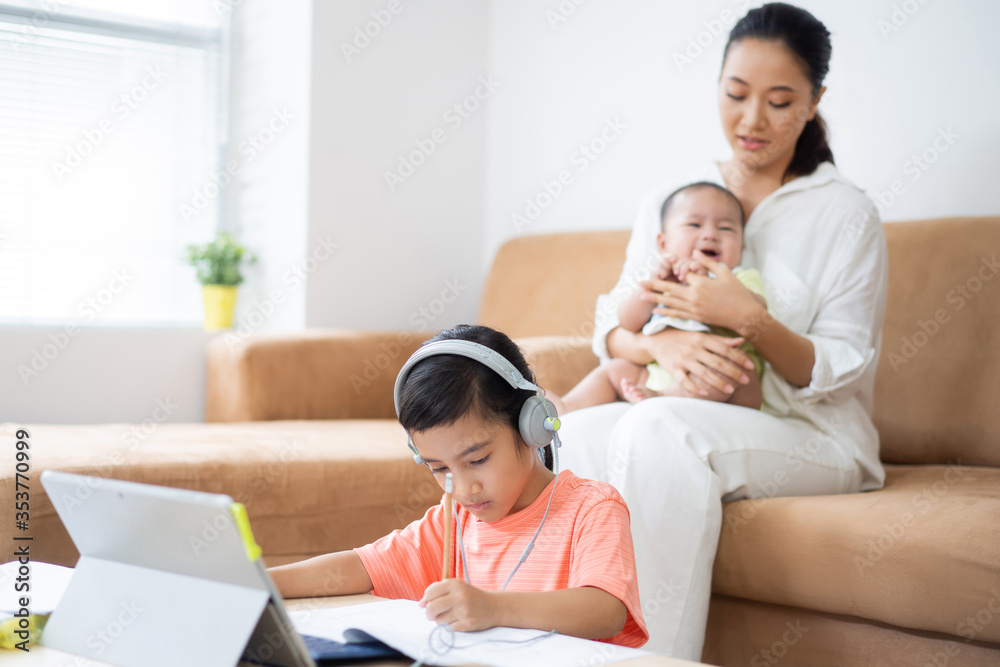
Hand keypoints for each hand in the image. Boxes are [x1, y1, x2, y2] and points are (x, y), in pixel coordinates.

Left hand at [420, 579, 499, 631]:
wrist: (494, 606)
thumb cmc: (470, 596)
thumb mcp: (456, 587)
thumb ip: (437, 591)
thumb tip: (420, 604)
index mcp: (455, 584)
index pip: (430, 593)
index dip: (426, 599)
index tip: (430, 602)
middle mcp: (459, 596)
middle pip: (431, 608)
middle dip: (429, 614)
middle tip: (433, 614)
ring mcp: (463, 611)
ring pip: (438, 621)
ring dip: (440, 621)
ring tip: (450, 616)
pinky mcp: (467, 624)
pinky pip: (448, 628)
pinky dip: (450, 626)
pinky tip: (458, 620)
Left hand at [641, 250, 763, 332]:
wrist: (745, 315)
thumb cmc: (737, 293)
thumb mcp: (725, 273)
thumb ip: (708, 263)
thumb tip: (694, 252)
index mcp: (702, 282)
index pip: (682, 273)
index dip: (675, 268)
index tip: (667, 264)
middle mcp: (694, 295)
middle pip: (669, 288)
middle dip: (653, 285)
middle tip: (639, 283)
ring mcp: (694, 308)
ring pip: (669, 302)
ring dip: (654, 298)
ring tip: (641, 296)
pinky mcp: (696, 317)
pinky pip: (677, 314)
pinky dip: (665, 312)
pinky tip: (655, 310)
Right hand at [643, 328, 753, 397]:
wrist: (656, 339)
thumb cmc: (683, 338)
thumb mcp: (701, 335)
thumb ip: (721, 340)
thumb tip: (742, 341)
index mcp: (703, 338)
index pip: (725, 349)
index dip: (739, 358)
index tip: (750, 367)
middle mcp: (694, 348)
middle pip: (717, 362)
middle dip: (733, 372)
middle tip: (745, 381)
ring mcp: (683, 359)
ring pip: (703, 373)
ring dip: (718, 382)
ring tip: (731, 390)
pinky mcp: (672, 368)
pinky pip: (684, 380)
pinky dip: (694, 388)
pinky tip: (704, 394)